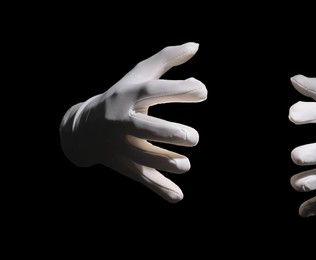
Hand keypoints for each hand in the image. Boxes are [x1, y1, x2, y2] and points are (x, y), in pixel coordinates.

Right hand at [60, 42, 206, 202]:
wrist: (84, 128)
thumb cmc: (122, 96)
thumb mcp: (139, 75)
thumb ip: (166, 59)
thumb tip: (195, 45)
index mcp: (129, 95)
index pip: (153, 91)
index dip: (180, 90)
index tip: (203, 92)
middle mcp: (122, 121)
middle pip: (143, 128)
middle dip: (168, 134)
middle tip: (192, 137)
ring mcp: (121, 145)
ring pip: (143, 158)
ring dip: (165, 164)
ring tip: (185, 165)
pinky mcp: (125, 165)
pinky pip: (142, 178)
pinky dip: (159, 189)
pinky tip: (177, 197)